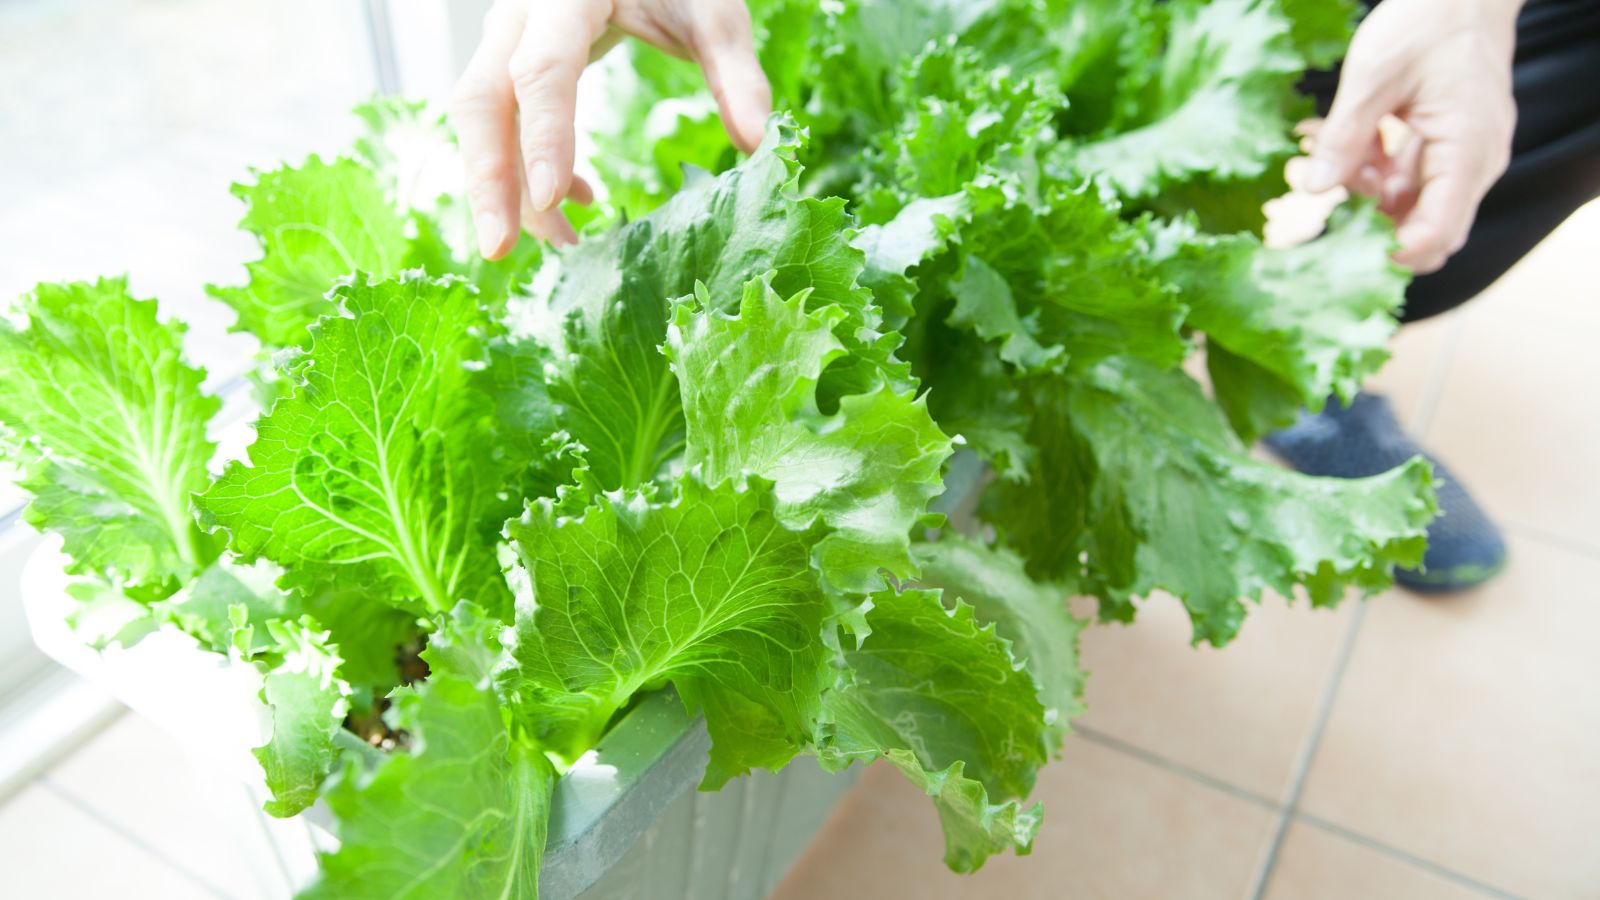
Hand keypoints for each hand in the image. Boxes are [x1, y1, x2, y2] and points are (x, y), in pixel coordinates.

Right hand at [451, 0, 770, 256]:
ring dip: (506, 187)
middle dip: (488, 180)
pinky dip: (529, 169)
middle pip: (481, 100)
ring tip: (561, 241)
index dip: (544, 137)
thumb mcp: (711, 11)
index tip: (556, 200)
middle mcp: (520, 15)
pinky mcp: (510, 62)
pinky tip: (581, 199)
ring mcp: (506, 39)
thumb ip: (735, 73)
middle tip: (501, 249)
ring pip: (481, 118)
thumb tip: (759, 141)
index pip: (540, 70)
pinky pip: (502, 121)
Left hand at [1302, 0, 1520, 272]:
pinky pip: (1416, 179)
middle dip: (1378, 225)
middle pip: (1430, 230)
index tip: (1344, 246)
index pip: (1436, 233)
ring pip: (1417, 205)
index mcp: (1465, 151)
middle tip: (1336, 197)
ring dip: (1373, 196)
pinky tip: (1353, 149)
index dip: (1392, 253)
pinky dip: (1381, 174)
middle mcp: (1476, 162)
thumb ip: (1345, 137)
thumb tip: (1314, 189)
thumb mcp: (1372, 77)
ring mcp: (1468, 154)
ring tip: (1339, 158)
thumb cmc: (1426, 22)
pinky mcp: (1453, 143)